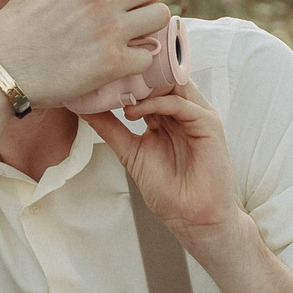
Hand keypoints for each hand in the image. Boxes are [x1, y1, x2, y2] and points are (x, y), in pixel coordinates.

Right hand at [0, 0, 169, 107]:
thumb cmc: (7, 37)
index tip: (115, 8)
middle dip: (148, 3)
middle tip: (134, 24)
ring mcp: (111, 29)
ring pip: (162, 17)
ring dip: (151, 32)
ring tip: (132, 45)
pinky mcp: (114, 62)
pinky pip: (149, 57)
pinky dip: (138, 64)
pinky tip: (122, 69)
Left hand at [83, 78, 247, 257]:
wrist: (193, 218)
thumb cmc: (169, 192)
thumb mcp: (130, 153)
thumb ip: (111, 128)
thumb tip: (84, 108)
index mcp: (167, 116)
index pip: (149, 84)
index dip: (127, 77)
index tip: (99, 76)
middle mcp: (184, 112)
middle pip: (162, 78)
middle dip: (135, 74)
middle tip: (106, 74)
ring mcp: (197, 117)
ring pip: (172, 84)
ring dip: (144, 84)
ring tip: (118, 90)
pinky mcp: (209, 125)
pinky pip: (181, 104)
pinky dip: (156, 104)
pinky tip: (133, 112)